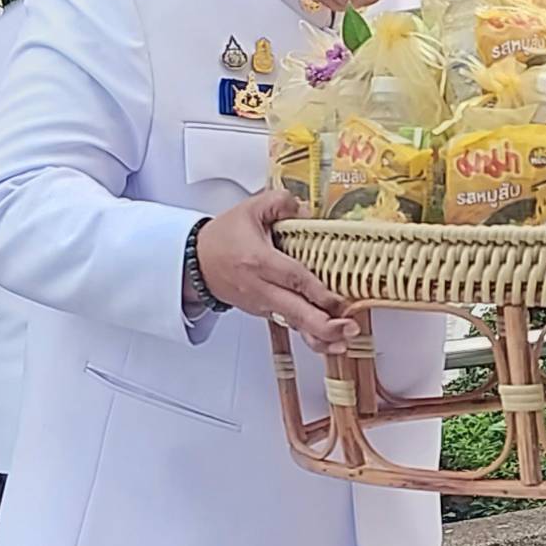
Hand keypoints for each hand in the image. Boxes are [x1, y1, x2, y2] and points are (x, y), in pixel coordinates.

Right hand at [195, 191, 356, 354]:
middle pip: (294, 311)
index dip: (318, 292)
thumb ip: (280, 203)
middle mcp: (260, 288)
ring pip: (294, 325)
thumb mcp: (250, 209)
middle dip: (324, 324)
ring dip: (320, 338)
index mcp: (257, 261)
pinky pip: (291, 326)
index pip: (292, 278)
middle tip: (349, 329)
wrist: (195, 263)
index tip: (340, 302)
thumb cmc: (223, 237)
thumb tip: (307, 209)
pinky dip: (311, 337)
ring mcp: (262, 304)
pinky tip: (333, 343)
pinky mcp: (265, 313)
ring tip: (345, 342)